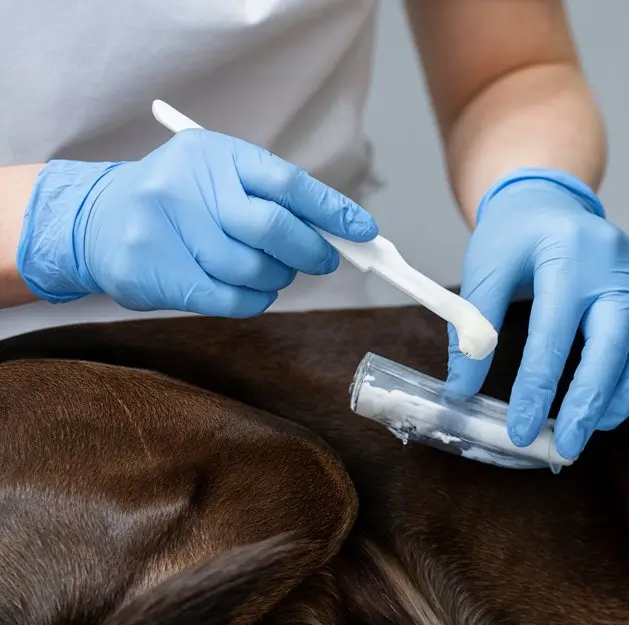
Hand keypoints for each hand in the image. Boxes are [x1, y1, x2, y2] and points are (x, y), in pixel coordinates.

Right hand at [16, 129, 376, 315]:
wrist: (96, 218)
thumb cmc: (181, 199)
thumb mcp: (223, 176)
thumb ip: (278, 198)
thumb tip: (346, 230)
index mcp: (215, 154)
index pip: (288, 183)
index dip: (332, 210)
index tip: (364, 231)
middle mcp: (187, 185)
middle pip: (273, 228)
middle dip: (310, 251)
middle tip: (323, 259)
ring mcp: (166, 228)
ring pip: (254, 269)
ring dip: (278, 277)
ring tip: (273, 271)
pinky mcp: (153, 271)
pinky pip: (230, 298)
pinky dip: (255, 299)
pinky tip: (252, 289)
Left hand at [445, 168, 628, 459]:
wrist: (553, 203)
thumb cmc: (517, 238)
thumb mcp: (485, 268)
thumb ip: (473, 327)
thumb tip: (462, 390)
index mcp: (568, 257)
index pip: (553, 335)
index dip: (536, 390)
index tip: (520, 431)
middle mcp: (617, 270)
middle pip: (612, 348)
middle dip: (588, 405)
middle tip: (566, 447)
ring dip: (626, 397)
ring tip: (593, 425)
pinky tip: (626, 398)